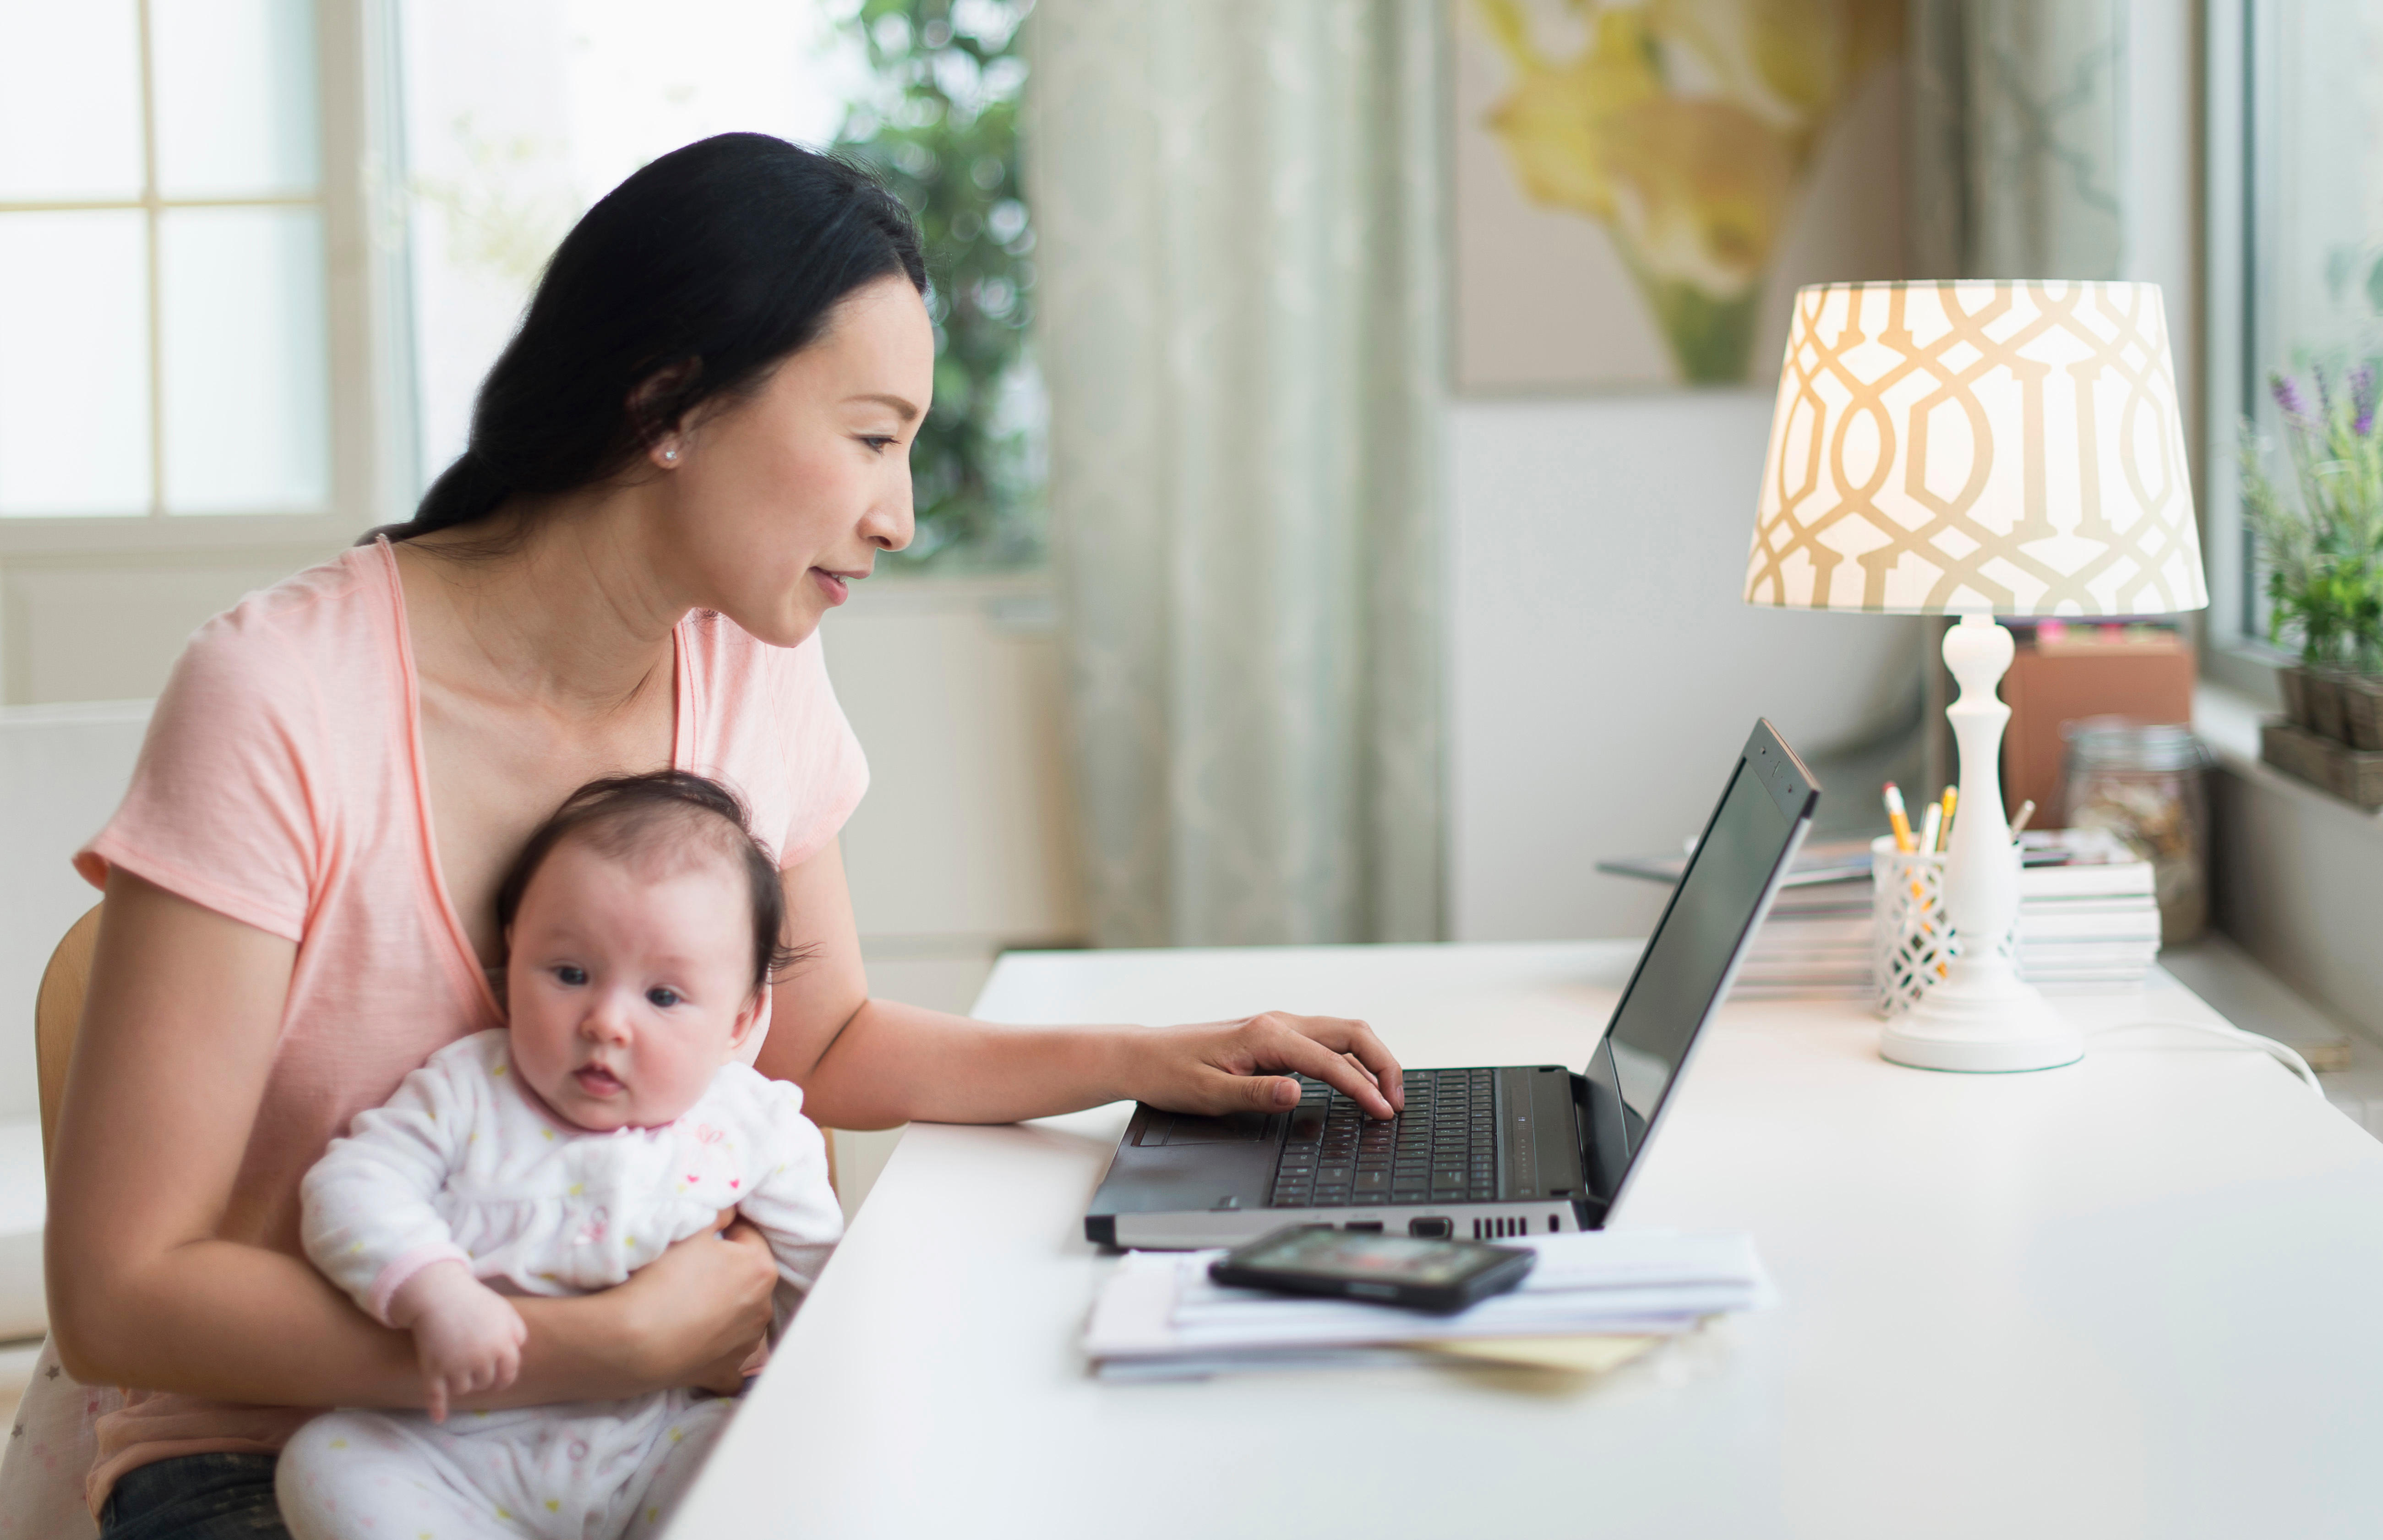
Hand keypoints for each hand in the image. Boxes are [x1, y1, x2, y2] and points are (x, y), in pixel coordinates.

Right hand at [387, 1262, 524, 1422]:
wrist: (439, 1293)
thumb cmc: (475, 1301)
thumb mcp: (505, 1312)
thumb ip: (517, 1331)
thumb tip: (519, 1350)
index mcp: (502, 1346)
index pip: (508, 1374)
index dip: (502, 1378)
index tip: (497, 1380)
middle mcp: (481, 1359)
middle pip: (485, 1383)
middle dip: (480, 1376)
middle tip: (471, 1362)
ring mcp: (456, 1365)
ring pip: (463, 1389)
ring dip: (460, 1382)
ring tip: (455, 1366)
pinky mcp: (433, 1368)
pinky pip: (435, 1394)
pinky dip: (437, 1408)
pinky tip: (438, 1419)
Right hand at [613, 1211, 776, 1394]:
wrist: (633, 1341)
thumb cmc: (662, 1280)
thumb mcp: (690, 1231)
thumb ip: (719, 1214)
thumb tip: (732, 1210)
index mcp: (760, 1269)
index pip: (748, 1236)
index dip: (724, 1233)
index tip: (702, 1238)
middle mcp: (762, 1308)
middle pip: (748, 1278)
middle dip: (727, 1272)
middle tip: (691, 1273)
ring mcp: (746, 1345)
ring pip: (741, 1318)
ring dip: (725, 1311)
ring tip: (689, 1307)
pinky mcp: (726, 1373)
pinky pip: (730, 1361)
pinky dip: (718, 1353)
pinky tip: (699, 1346)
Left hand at [1128, 1011, 1402, 1118]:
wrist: (1144, 1056)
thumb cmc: (1172, 1075)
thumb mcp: (1211, 1094)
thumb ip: (1257, 1094)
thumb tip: (1298, 1094)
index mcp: (1266, 1035)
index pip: (1331, 1061)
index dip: (1363, 1088)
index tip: (1383, 1112)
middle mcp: (1278, 1023)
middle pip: (1351, 1033)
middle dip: (1383, 1063)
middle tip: (1398, 1100)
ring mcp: (1278, 1026)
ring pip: (1342, 1034)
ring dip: (1371, 1059)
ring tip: (1387, 1093)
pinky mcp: (1275, 1035)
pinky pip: (1326, 1041)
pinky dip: (1352, 1057)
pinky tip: (1357, 1079)